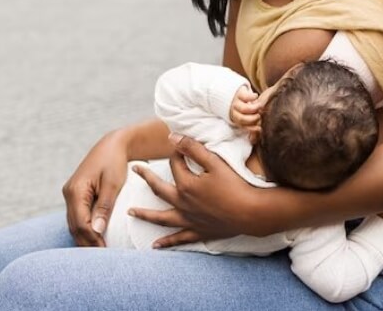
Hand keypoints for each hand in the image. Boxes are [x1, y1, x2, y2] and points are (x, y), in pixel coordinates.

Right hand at [61, 131, 129, 246]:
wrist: (112, 145)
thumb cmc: (114, 162)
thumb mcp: (112, 184)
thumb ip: (104, 207)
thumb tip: (97, 231)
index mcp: (75, 190)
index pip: (80, 223)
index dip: (92, 239)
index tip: (105, 250)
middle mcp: (69, 193)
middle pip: (75, 226)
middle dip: (88, 242)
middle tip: (103, 256)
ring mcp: (70, 194)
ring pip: (74, 223)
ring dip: (85, 237)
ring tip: (100, 250)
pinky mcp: (76, 195)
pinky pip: (78, 216)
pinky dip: (85, 228)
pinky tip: (96, 237)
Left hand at [128, 133, 266, 247]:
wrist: (252, 212)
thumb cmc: (236, 186)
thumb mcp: (215, 162)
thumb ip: (193, 149)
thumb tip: (172, 137)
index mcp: (186, 185)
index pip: (175, 165)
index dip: (177, 153)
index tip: (180, 146)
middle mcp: (183, 204)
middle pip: (159, 189)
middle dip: (146, 178)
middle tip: (135, 169)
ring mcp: (189, 220)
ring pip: (161, 218)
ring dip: (145, 214)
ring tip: (131, 212)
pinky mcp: (199, 232)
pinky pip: (179, 238)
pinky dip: (167, 242)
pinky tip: (156, 245)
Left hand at [229, 86, 262, 143]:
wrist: (227, 90)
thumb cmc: (240, 105)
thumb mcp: (242, 115)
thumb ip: (248, 126)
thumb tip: (253, 140)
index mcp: (234, 118)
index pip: (243, 126)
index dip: (252, 129)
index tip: (259, 128)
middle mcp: (233, 111)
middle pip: (243, 119)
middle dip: (254, 119)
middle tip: (259, 115)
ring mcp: (236, 102)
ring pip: (245, 109)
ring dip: (255, 108)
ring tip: (259, 106)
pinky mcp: (239, 93)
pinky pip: (247, 96)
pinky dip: (253, 97)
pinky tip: (255, 96)